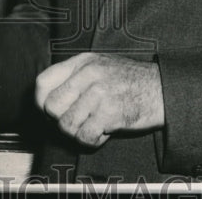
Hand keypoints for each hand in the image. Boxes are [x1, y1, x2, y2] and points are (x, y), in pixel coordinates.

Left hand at [35, 52, 163, 147]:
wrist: (160, 90)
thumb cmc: (129, 80)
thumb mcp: (98, 65)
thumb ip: (74, 76)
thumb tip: (46, 97)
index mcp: (82, 62)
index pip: (43, 82)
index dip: (41, 101)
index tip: (50, 111)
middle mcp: (88, 75)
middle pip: (52, 106)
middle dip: (61, 119)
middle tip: (78, 120)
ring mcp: (99, 94)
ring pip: (66, 125)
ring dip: (78, 131)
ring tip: (92, 125)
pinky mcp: (109, 113)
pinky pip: (84, 136)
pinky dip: (91, 140)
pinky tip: (102, 132)